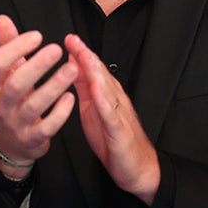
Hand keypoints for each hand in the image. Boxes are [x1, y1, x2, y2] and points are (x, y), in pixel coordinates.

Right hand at [0, 15, 76, 177]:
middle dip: (37, 66)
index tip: (37, 36)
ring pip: (33, 106)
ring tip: (72, 69)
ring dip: (54, 86)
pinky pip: (47, 127)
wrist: (6, 144)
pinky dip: (60, 113)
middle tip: (56, 49)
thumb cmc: (9, 101)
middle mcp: (1, 104)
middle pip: (15, 85)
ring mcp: (16, 123)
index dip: (15, 48)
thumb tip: (2, 19)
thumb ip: (6, 47)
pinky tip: (71, 97)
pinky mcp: (32, 139)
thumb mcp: (4, 76)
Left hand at [65, 34, 159, 204]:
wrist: (138, 168)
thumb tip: (72, 69)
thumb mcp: (93, 111)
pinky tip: (96, 90)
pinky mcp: (120, 131)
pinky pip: (111, 114)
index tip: (69, 39)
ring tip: (83, 56)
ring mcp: (119, 114)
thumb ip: (85, 90)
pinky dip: (104, 100)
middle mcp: (114, 100)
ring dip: (95, 71)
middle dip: (86, 55)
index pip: (93, 70)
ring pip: (107, 89)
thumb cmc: (114, 141)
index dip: (81, 53)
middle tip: (73, 39)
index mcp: (106, 96)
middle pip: (100, 74)